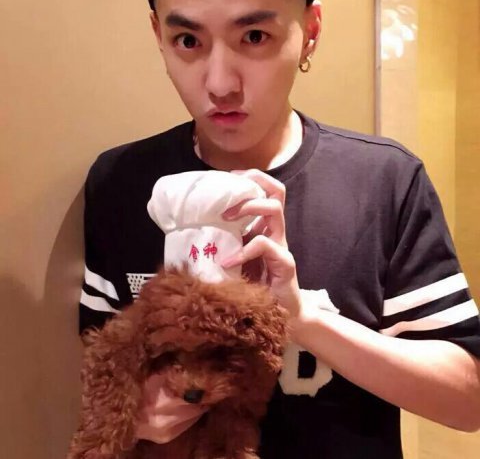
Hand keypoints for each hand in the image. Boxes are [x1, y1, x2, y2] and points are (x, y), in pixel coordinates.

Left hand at [221, 169, 301, 317]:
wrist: (281, 317)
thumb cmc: (254, 287)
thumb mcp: (234, 259)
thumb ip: (223, 244)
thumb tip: (190, 232)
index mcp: (264, 227)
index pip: (266, 190)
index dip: (250, 178)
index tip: (227, 177)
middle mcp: (275, 232)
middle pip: (276, 191)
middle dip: (254, 182)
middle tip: (229, 193)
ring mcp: (282, 246)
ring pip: (274, 209)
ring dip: (249, 207)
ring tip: (227, 216)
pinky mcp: (285, 263)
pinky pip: (266, 246)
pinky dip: (244, 250)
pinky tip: (228, 261)